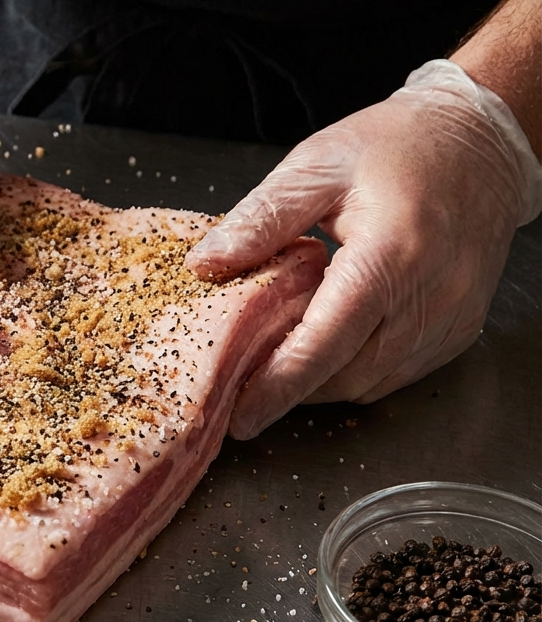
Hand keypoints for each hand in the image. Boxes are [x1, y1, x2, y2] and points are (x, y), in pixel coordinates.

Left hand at [186, 60, 541, 439]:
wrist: (480, 142)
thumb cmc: (398, 145)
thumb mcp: (316, 165)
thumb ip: (261, 219)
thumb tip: (205, 264)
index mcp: (391, 251)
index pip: (328, 341)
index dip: (280, 385)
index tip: (241, 416)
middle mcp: (431, 293)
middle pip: (348, 374)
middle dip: (292, 389)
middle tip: (242, 385)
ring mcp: (452, 316)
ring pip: (372, 383)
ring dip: (321, 383)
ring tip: (277, 362)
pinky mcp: (459, 328)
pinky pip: (397, 373)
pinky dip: (355, 371)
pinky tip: (325, 346)